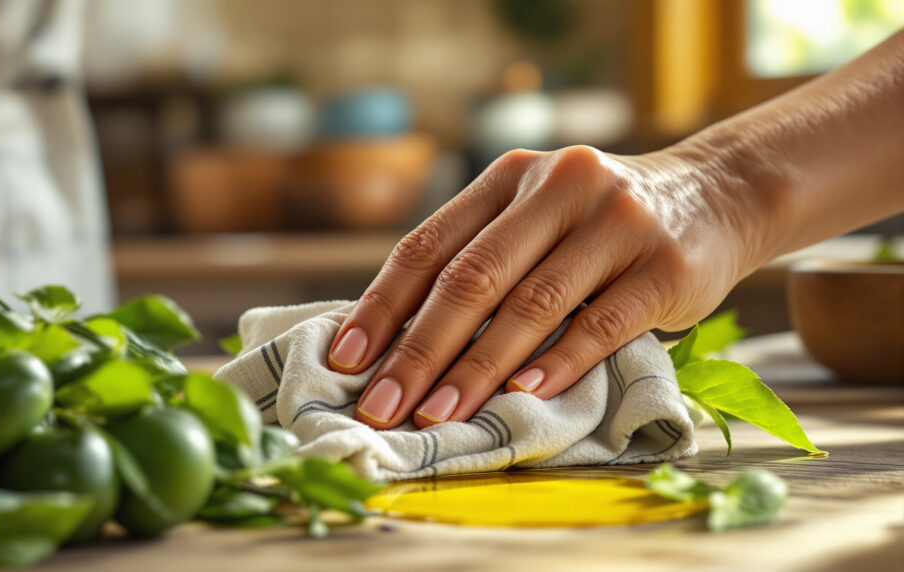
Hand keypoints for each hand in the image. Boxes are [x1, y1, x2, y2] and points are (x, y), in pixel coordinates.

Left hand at [327, 145, 766, 428]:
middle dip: (419, 350)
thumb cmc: (602, 223)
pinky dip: (558, 363)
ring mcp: (617, 221)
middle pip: (472, 278)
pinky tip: (522, 397)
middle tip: (383, 405)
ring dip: (477, 369)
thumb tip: (400, 339)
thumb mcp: (537, 216)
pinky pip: (601, 323)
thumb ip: (482, 259)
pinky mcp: (666, 265)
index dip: (382, 306)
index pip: (429, 245)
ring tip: (439, 416)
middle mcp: (559, 185)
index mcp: (510, 175)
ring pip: (532, 305)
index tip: (348, 360)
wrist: (717, 195)